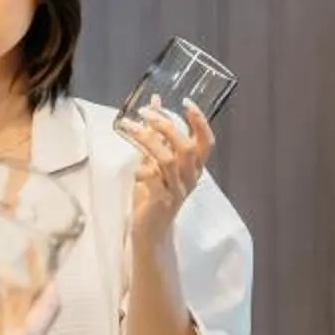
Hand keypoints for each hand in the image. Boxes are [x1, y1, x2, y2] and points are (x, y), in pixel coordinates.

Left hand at [125, 97, 212, 246]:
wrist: (149, 233)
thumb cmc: (152, 195)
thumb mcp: (155, 161)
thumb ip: (157, 135)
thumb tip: (154, 103)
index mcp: (193, 168)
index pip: (206, 141)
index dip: (200, 121)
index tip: (185, 102)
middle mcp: (190, 178)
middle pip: (186, 147)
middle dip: (166, 125)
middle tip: (145, 112)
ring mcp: (177, 190)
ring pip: (168, 160)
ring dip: (147, 139)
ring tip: (129, 127)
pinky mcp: (162, 202)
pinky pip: (152, 178)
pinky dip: (141, 169)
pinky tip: (135, 171)